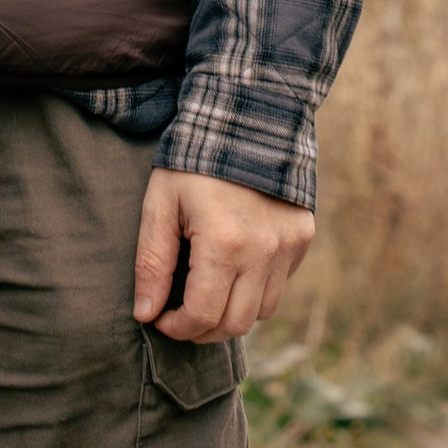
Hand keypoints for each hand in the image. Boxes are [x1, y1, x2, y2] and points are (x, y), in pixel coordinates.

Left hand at [132, 168, 313, 344]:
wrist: (244, 117)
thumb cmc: (192, 161)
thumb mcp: (160, 204)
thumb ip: (152, 262)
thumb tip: (145, 314)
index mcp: (224, 243)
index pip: (203, 316)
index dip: (177, 328)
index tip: (160, 318)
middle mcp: (263, 251)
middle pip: (235, 324)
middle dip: (203, 330)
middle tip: (180, 315)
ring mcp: (288, 245)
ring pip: (263, 311)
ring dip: (233, 314)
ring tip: (207, 295)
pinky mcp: (302, 238)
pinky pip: (280, 284)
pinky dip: (256, 290)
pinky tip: (234, 270)